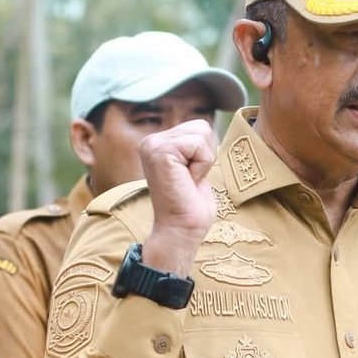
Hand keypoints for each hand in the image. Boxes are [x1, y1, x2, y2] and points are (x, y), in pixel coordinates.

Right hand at [139, 120, 218, 275]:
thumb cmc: (191, 205)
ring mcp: (153, 144)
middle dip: (205, 156)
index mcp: (157, 142)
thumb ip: (194, 146)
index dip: (204, 154)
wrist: (181, 230)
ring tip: (187, 181)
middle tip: (189, 180)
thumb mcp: (194, 166)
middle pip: (201, 127)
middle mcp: (150, 140)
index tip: (189, 177)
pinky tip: (187, 181)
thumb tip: (206, 127)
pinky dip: (201, 166)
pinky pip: (198, 145)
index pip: (199, 127)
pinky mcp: (160, 151)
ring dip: (203, 161)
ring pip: (201, 134)